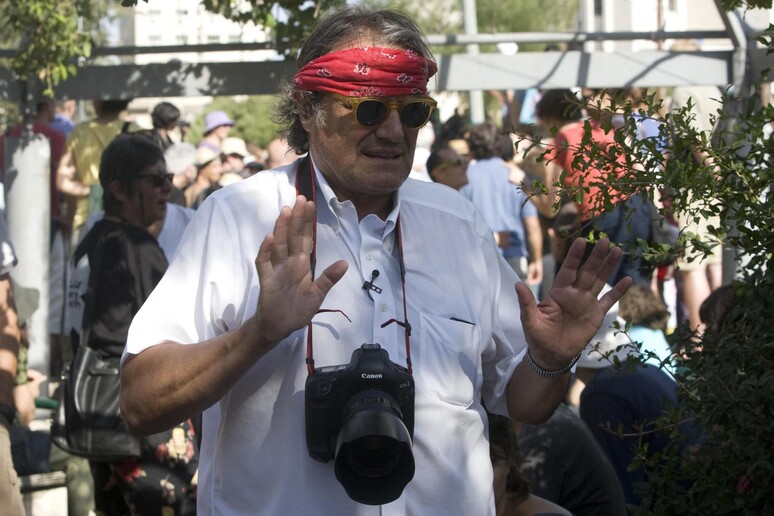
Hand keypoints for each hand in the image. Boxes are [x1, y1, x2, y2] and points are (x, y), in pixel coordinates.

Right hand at [253, 196, 347, 344]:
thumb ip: (328, 279)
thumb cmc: (297, 310)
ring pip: (278, 245)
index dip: (308, 222)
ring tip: (286, 211)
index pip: (305, 239)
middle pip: (292, 237)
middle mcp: (288, 263)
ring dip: (281, 228)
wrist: (278, 327)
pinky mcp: (266, 280)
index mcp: (301, 264)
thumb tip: (345, 263)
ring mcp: (276, 269)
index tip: (311, 204)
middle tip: (301, 198)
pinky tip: (269, 239)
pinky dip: (265, 251)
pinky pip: (264, 263)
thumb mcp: (317, 295)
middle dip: (297, 218)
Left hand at [515, 238, 630, 368]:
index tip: (580, 241)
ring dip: (608, 266)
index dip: (574, 256)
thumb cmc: (537, 335)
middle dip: (596, 256)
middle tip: (606, 240)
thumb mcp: (529, 318)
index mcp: (558, 291)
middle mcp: (574, 293)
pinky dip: (619, 291)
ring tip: (618, 250)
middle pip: (588, 271)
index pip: (568, 269)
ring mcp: (586, 302)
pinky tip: (628, 280)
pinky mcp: (596, 315)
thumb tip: (517, 284)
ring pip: (600, 280)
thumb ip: (526, 302)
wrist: (551, 354)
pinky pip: (609, 300)